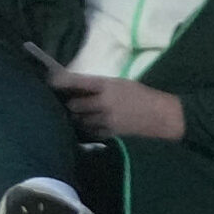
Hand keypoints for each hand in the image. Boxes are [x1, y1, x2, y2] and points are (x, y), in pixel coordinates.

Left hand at [49, 70, 185, 142]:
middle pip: (74, 104)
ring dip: (77, 117)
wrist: (163, 116)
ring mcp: (107, 119)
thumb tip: (77, 88)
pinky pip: (90, 130)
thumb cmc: (142, 95)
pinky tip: (87, 124)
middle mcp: (104, 102)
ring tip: (76, 114)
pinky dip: (87, 128)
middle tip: (66, 102)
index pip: (76, 81)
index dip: (60, 82)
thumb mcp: (121, 83)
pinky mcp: (111, 132)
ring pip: (80, 119)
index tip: (50, 82)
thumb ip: (99, 86)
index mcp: (107, 85)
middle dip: (70, 104)